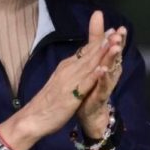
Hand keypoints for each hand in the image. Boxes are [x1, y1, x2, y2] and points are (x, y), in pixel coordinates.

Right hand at [0, 11, 122, 149]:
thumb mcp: (62, 80)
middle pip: (89, 54)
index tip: (112, 31)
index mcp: (67, 66)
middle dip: (104, 42)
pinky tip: (102, 69)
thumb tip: (81, 60)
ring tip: (113, 43)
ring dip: (101, 53)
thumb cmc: (48, 101)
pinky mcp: (70, 96)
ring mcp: (70, 82)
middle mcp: (69, 70)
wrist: (32, 118)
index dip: (99, 41)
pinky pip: (83, 84)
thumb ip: (72, 70)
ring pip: (88, 65)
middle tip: (117, 31)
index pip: (86, 51)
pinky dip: (93, 76)